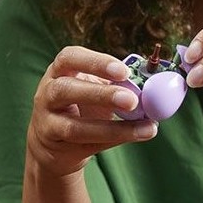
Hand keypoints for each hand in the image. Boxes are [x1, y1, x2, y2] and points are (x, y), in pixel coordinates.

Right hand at [26, 45, 158, 177]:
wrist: (55, 144)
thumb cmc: (81, 107)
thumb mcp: (94, 88)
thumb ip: (119, 84)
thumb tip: (155, 82)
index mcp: (59, 71)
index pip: (70, 58)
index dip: (96, 62)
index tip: (124, 71)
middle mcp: (48, 93)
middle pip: (66, 89)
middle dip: (100, 94)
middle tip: (132, 100)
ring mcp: (47, 121)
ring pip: (74, 126)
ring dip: (111, 128)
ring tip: (146, 125)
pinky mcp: (55, 145)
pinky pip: (86, 145)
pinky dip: (115, 140)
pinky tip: (139, 134)